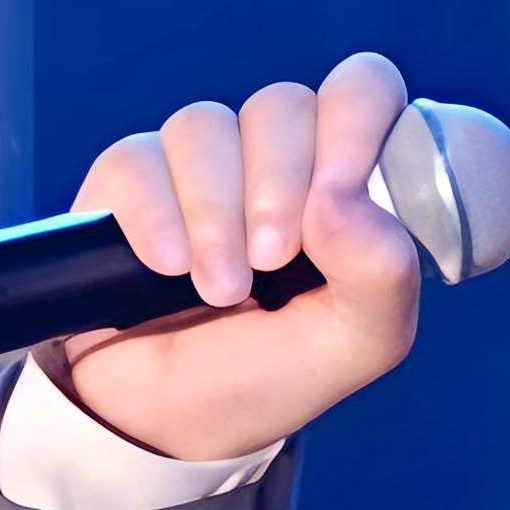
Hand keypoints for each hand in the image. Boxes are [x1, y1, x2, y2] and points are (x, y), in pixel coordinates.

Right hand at [48, 50, 424, 461]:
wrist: (161, 420)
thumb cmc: (266, 374)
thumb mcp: (356, 346)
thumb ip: (383, 277)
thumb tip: (340, 200)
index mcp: (342, 180)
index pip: (362, 89)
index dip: (353, 125)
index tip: (333, 204)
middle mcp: (271, 157)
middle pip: (282, 104)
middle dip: (278, 187)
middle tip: (270, 264)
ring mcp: (197, 165)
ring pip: (205, 124)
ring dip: (215, 213)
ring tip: (216, 290)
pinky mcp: (126, 182)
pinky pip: (136, 158)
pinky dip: (153, 215)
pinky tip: (165, 267)